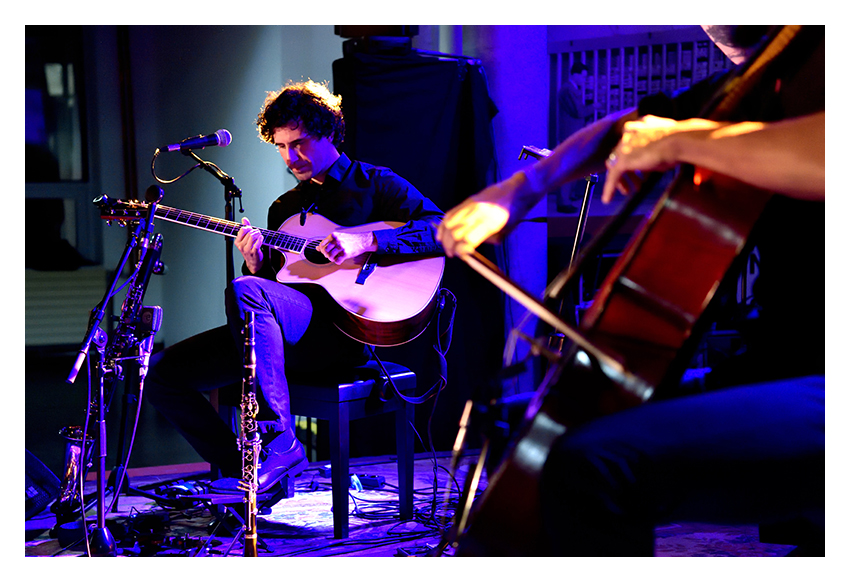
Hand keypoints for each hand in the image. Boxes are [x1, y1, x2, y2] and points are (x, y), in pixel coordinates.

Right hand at [235, 217, 264, 273]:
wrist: (253, 261)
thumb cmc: (249, 249)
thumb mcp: (245, 239)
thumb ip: (245, 228)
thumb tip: (244, 219)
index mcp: (237, 242)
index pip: (242, 230)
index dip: (248, 227)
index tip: (251, 228)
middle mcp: (241, 246)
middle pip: (249, 233)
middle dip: (255, 231)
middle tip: (257, 232)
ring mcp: (247, 250)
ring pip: (253, 237)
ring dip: (258, 234)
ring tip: (259, 235)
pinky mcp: (254, 252)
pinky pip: (257, 243)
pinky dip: (260, 239)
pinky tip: (261, 238)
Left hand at [317, 231, 377, 264]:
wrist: (363, 240)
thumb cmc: (351, 239)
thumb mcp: (339, 237)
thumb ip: (328, 241)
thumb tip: (318, 247)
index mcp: (334, 236)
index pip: (322, 244)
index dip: (322, 249)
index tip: (324, 251)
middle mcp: (337, 241)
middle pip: (325, 251)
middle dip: (326, 255)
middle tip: (330, 255)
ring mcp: (341, 247)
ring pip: (330, 256)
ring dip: (331, 259)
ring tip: (335, 257)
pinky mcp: (346, 254)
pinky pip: (337, 261)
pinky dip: (337, 262)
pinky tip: (340, 259)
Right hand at [437, 172, 530, 257]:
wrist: (515, 191)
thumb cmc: (514, 213)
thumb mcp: (504, 231)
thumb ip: (487, 240)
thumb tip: (469, 249)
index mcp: (490, 222)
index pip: (468, 240)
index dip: (461, 250)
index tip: (461, 256)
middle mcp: (478, 213)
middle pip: (455, 233)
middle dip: (450, 246)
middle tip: (451, 254)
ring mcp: (471, 205)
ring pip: (449, 223)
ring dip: (444, 237)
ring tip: (446, 246)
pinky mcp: (467, 201)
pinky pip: (450, 213)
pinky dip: (443, 225)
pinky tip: (441, 234)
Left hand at [601, 115, 719, 202]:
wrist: (681, 140)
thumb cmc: (680, 143)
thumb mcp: (664, 146)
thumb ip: (652, 153)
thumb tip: (650, 167)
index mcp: (639, 126)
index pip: (628, 145)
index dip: (633, 159)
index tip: (638, 171)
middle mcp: (629, 133)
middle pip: (619, 155)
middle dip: (627, 171)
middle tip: (633, 183)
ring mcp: (624, 145)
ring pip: (614, 164)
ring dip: (620, 180)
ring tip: (628, 191)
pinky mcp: (622, 159)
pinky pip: (613, 176)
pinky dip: (610, 188)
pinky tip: (608, 198)